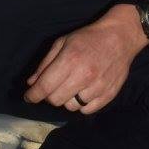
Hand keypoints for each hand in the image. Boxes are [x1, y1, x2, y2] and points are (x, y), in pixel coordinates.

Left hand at [25, 8, 143, 114]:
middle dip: (49, 96)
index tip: (29, 97)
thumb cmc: (88, 38)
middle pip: (55, 100)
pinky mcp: (109, 94)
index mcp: (69, 60)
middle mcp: (83, 76)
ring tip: (72, 86)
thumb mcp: (62, 43)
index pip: (45, 87)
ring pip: (70, 107)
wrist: (119, 37)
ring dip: (67, 99)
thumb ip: (45, 64)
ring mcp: (98, 87)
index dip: (33, 95)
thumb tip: (31, 83)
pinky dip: (81, 104)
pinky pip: (87, 110)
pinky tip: (83, 92)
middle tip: (53, 87)